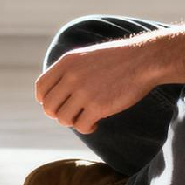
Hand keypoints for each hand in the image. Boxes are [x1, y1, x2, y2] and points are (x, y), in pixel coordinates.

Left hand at [35, 36, 168, 134]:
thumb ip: (70, 71)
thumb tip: (57, 93)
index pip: (41, 87)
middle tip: (73, 114)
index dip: (46, 100)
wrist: (143, 60)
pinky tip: (96, 123)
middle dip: (58, 114)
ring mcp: (84, 92)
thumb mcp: (87, 56)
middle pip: (49, 106)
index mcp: (67, 62)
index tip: (58, 104)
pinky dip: (86, 128)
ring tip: (86, 118)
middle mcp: (71, 77)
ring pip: (63, 119)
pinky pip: (80, 126)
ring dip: (72, 122)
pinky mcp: (98, 107)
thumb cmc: (118, 59)